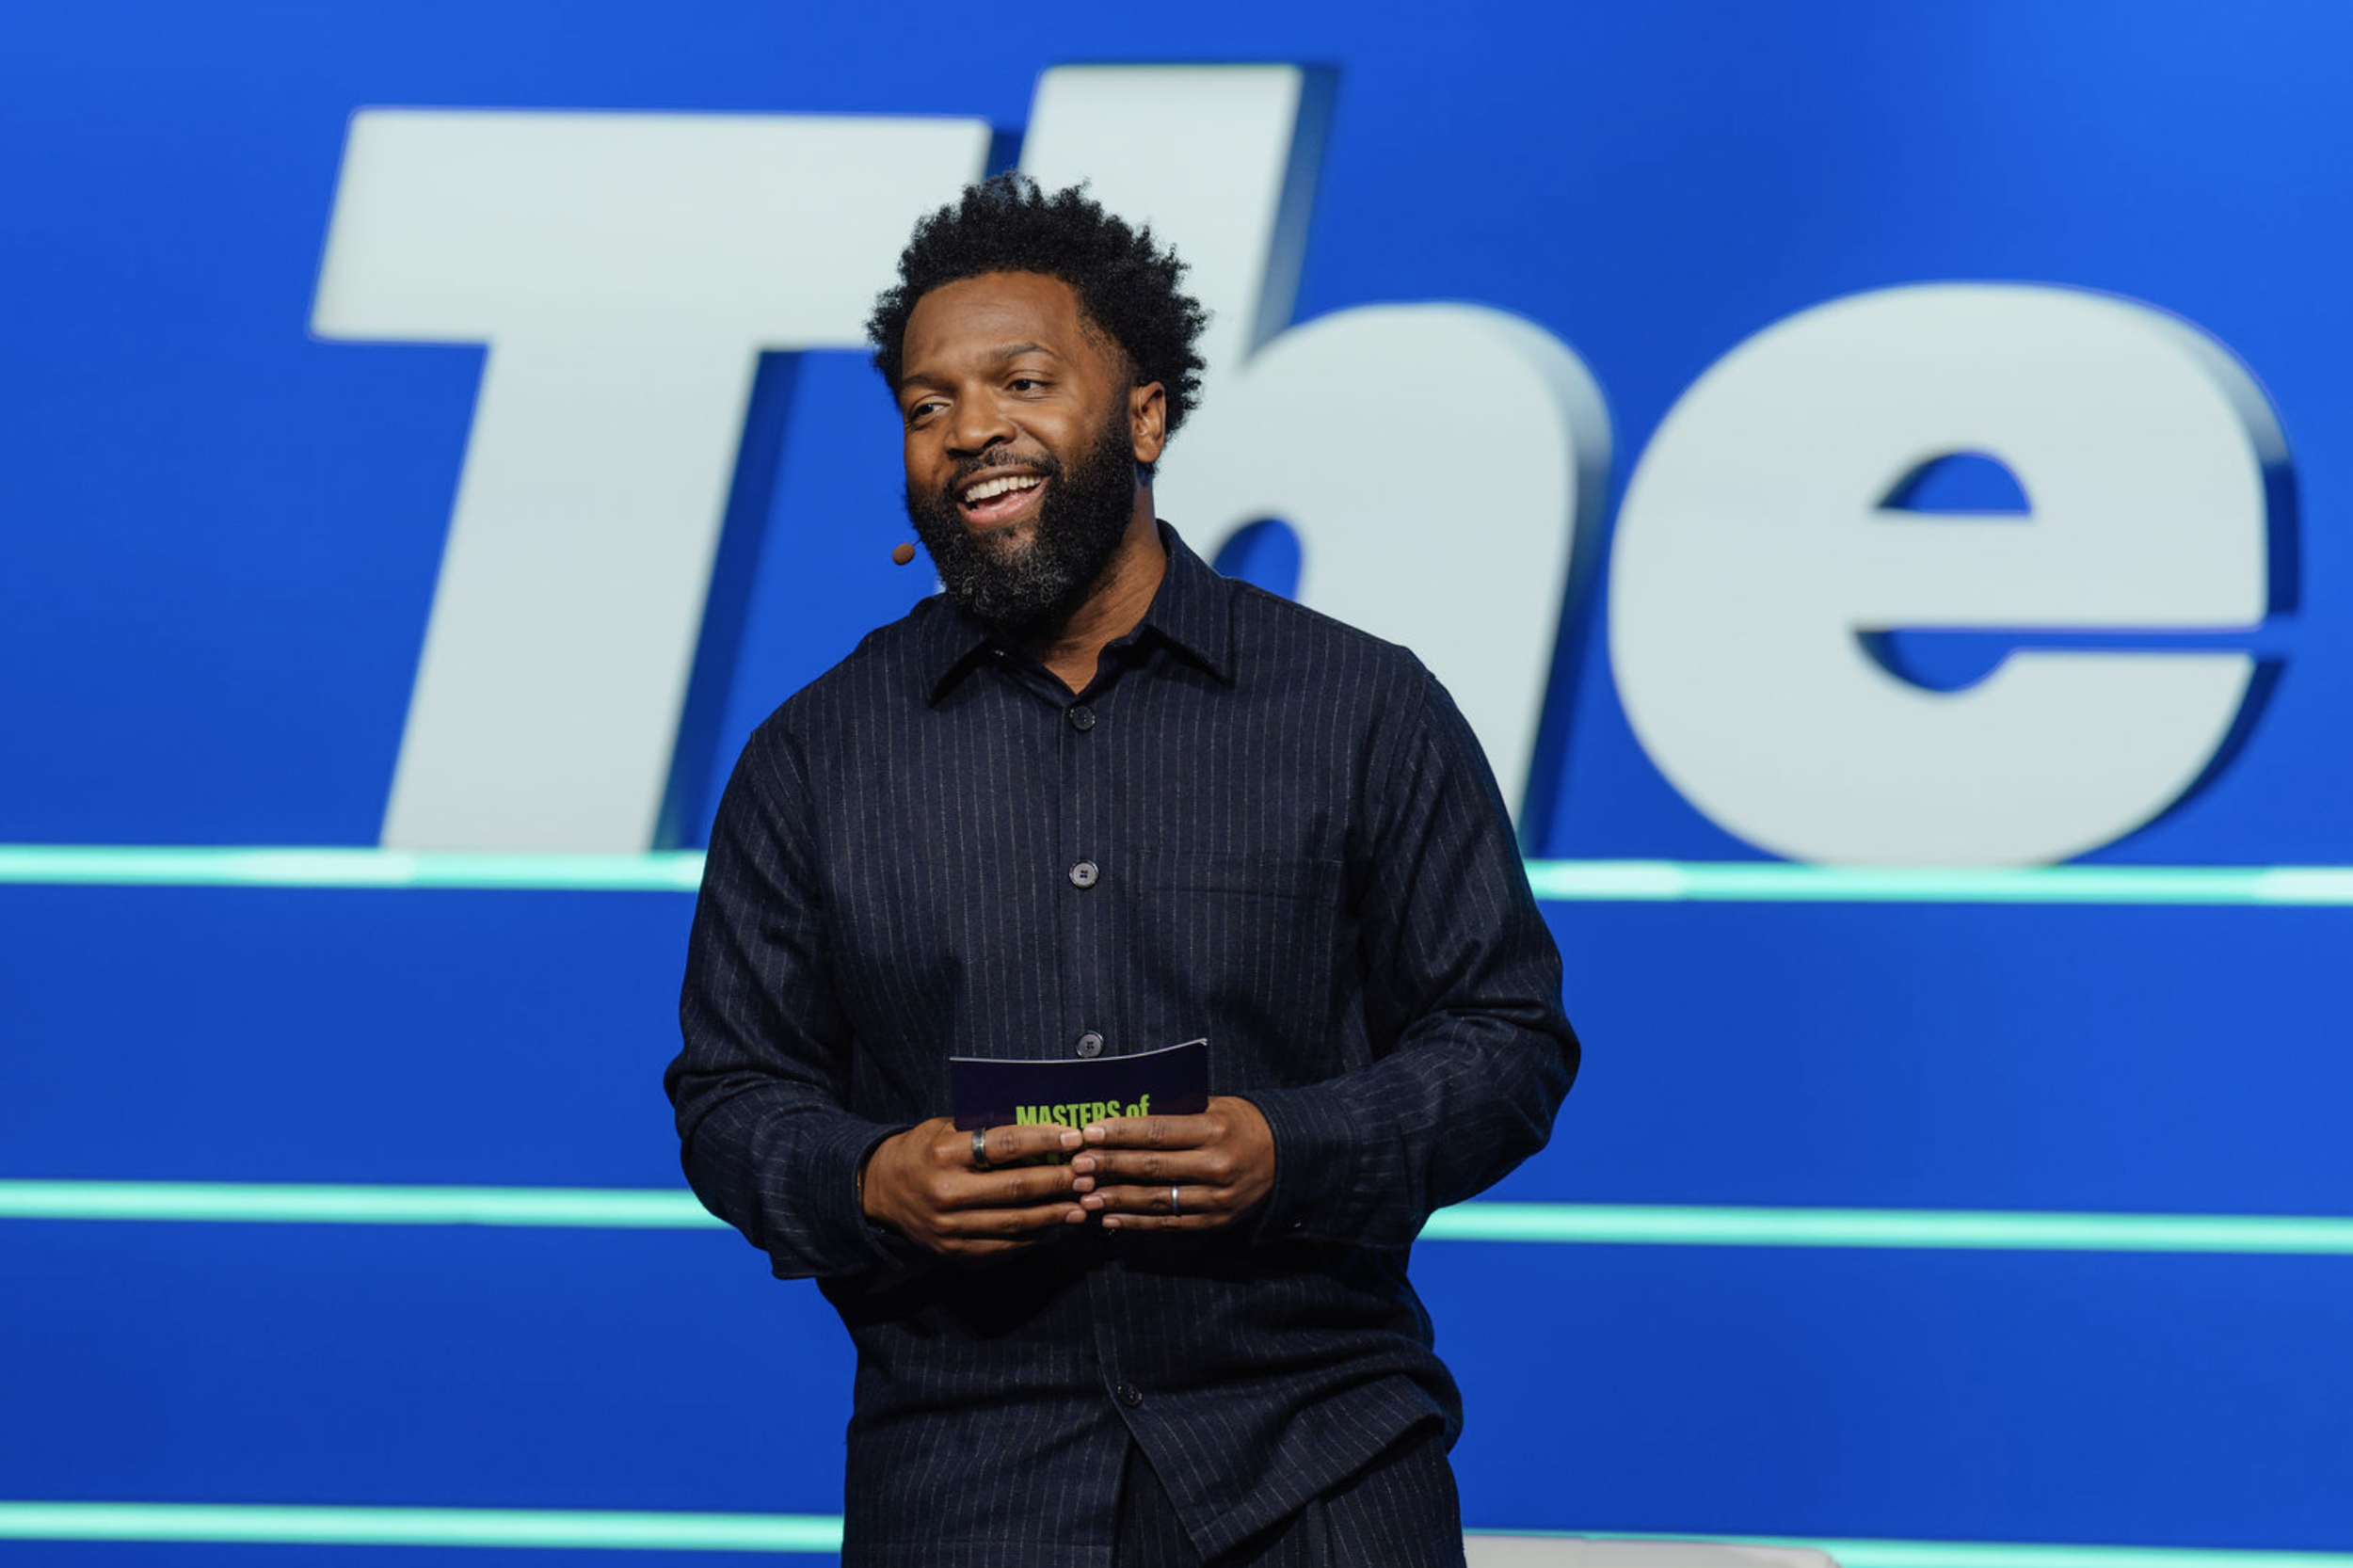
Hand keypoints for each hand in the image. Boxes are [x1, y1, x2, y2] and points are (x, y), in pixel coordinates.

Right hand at [860, 1117, 1086, 1257]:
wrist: (879, 1190)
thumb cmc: (921, 1150)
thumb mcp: (944, 1128)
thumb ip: (984, 1129)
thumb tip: (1040, 1125)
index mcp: (944, 1153)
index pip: (1003, 1145)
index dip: (1043, 1140)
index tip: (1075, 1137)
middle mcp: (946, 1191)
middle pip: (1015, 1188)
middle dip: (1058, 1180)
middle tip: (1088, 1174)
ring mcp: (950, 1226)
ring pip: (1014, 1222)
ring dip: (1053, 1213)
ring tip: (1082, 1204)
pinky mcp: (953, 1250)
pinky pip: (1002, 1245)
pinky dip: (1033, 1236)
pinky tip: (1055, 1225)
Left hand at [1072, 1095, 1274, 1231]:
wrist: (1286, 1158)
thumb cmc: (1242, 1125)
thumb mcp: (1216, 1106)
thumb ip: (1176, 1110)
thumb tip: (1126, 1110)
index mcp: (1215, 1130)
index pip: (1158, 1131)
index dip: (1121, 1133)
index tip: (1090, 1133)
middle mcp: (1216, 1165)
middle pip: (1152, 1166)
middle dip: (1110, 1166)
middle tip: (1078, 1165)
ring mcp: (1216, 1198)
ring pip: (1156, 1200)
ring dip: (1116, 1198)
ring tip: (1085, 1195)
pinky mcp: (1214, 1221)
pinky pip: (1167, 1223)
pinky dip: (1136, 1222)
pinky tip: (1110, 1217)